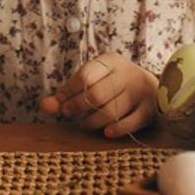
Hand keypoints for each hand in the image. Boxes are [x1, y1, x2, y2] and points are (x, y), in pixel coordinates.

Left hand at [40, 54, 157, 137]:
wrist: (151, 87)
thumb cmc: (112, 84)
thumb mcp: (92, 80)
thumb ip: (67, 93)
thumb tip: (44, 106)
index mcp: (111, 61)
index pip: (85, 76)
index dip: (69, 92)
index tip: (62, 102)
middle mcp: (127, 74)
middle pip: (96, 95)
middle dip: (77, 107)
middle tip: (69, 114)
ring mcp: (140, 92)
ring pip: (111, 111)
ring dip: (92, 122)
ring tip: (85, 123)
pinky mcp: (148, 110)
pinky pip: (130, 124)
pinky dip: (116, 130)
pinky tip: (105, 132)